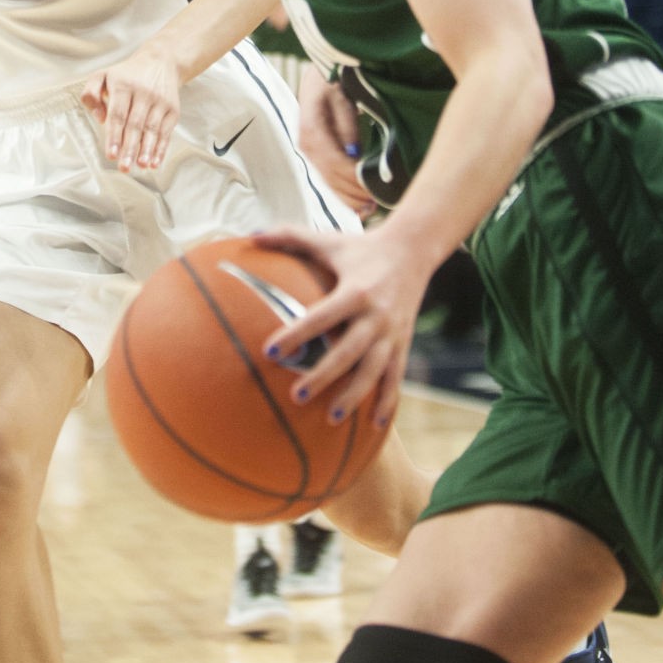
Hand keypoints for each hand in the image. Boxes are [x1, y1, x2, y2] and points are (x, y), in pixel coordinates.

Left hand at [81, 43, 182, 171]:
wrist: (161, 61)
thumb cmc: (127, 74)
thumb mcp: (102, 76)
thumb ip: (90, 94)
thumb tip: (99, 118)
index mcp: (123, 85)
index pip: (118, 114)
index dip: (115, 136)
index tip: (111, 154)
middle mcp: (144, 92)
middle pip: (136, 124)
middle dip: (130, 148)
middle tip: (124, 167)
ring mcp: (160, 101)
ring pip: (152, 129)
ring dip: (147, 149)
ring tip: (141, 166)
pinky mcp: (172, 109)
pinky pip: (166, 132)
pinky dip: (161, 148)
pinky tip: (155, 162)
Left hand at [254, 223, 431, 428]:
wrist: (413, 250)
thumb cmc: (360, 247)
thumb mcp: (327, 240)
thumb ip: (288, 236)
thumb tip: (249, 236)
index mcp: (355, 290)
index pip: (321, 316)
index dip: (297, 333)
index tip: (270, 351)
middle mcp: (376, 315)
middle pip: (349, 351)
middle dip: (324, 375)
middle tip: (296, 395)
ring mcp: (392, 332)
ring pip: (374, 371)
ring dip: (354, 396)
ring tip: (332, 419)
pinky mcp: (404, 343)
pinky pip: (396, 377)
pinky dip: (388, 401)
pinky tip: (375, 426)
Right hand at [298, 69, 374, 218]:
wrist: (321, 76)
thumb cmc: (335, 81)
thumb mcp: (343, 96)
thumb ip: (347, 125)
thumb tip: (354, 153)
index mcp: (311, 129)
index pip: (334, 162)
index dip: (354, 179)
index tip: (375, 190)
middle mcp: (306, 145)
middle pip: (330, 178)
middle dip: (354, 194)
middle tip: (379, 204)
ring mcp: (309, 152)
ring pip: (329, 183)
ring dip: (349, 198)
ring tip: (372, 208)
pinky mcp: (316, 156)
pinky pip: (329, 179)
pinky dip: (344, 194)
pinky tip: (359, 204)